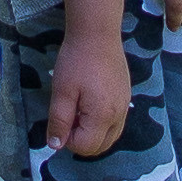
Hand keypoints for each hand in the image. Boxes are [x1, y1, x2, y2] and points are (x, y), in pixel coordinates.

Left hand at [46, 26, 129, 157]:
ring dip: (92, 133)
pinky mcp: (126, 97)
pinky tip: (89, 104)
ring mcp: (125, 106)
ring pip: (109, 136)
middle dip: (81, 140)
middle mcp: (119, 115)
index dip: (67, 139)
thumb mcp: (62, 92)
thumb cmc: (76, 61)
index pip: (85, 147)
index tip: (59, 119)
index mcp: (103, 116)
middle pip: (100, 146)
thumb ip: (59, 121)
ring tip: (77, 111)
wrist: (97, 34)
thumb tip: (55, 145)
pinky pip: (116, 122)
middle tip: (67, 117)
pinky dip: (101, 123)